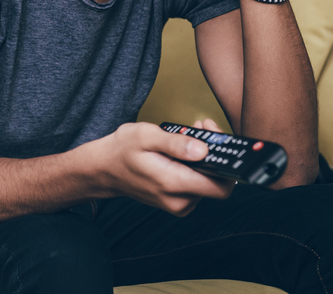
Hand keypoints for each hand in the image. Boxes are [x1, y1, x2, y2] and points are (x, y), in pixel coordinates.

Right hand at [97, 119, 233, 215]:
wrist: (104, 169)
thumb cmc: (123, 150)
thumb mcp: (146, 136)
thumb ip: (176, 143)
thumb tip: (204, 150)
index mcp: (174, 184)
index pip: (221, 186)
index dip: (228, 163)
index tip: (217, 138)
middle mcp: (180, 200)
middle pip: (217, 182)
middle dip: (216, 154)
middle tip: (202, 128)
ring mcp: (179, 204)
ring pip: (208, 183)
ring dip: (206, 158)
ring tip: (191, 133)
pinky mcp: (178, 202)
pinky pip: (198, 185)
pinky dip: (197, 167)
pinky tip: (185, 149)